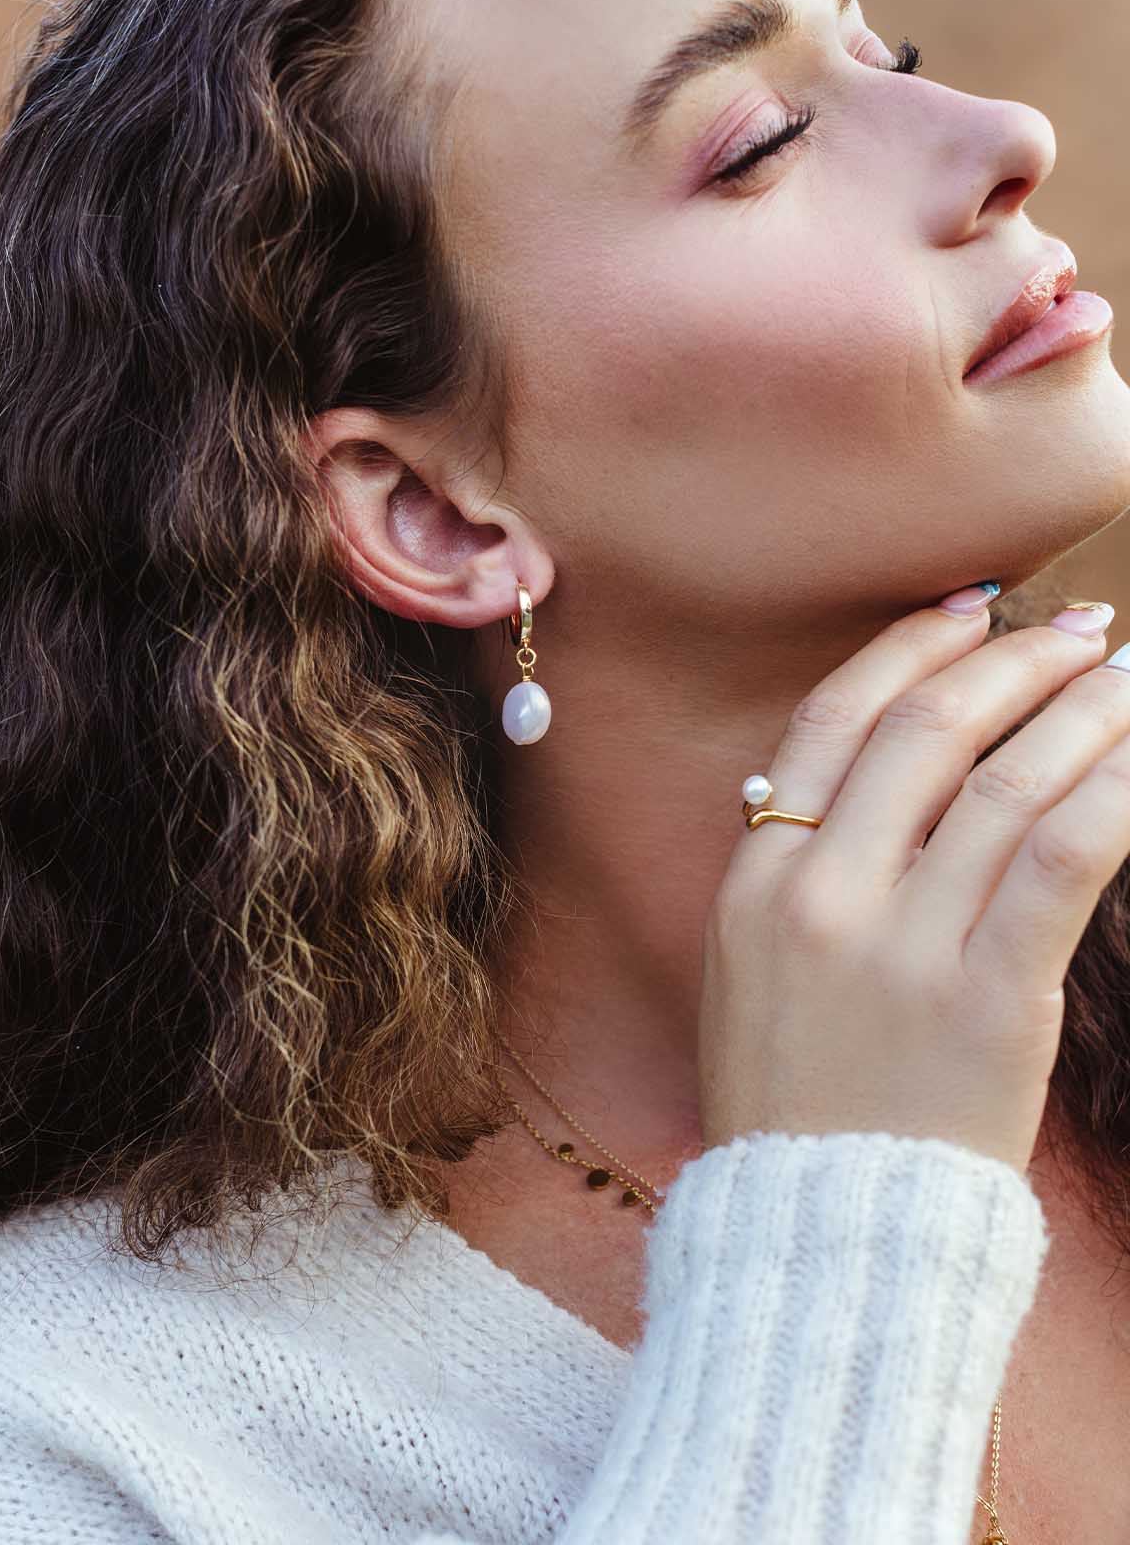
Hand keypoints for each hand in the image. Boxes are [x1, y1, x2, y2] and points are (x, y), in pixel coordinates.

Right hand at [698, 594, 1129, 1173]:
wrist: (820, 1230)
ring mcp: (902, 949)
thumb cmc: (791, 1100)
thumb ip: (794, 869)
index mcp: (754, 882)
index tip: (972, 609)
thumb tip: (860, 774)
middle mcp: (820, 897)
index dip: (910, 649)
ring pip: (1005, 784)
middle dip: (1015, 661)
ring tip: (1128, 680)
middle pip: (926, 733)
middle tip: (1081, 631)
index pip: (832, 722)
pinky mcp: (988, 1003)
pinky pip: (1061, 861)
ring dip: (1081, 713)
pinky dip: (1114, 793)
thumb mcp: (749, 969)